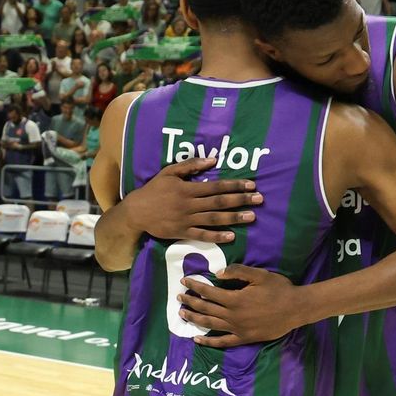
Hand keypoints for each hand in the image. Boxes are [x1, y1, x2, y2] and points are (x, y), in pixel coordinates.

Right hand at [120, 154, 256, 244]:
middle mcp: (189, 204)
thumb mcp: (169, 172)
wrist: (136, 212)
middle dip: (241, 200)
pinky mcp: (182, 233)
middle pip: (219, 202)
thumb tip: (212, 160)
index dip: (235, 185)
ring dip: (234, 218)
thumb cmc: (153, 190)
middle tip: (260, 199)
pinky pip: (202, 235)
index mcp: (188, 189)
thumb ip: (190, 165)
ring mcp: (186, 220)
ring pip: (214, 219)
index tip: (251, 185)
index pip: (216, 186)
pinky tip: (231, 235)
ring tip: (252, 216)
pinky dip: (217, 235)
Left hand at [176, 265, 304, 346]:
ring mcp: (237, 328)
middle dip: (190, 302)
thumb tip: (217, 273)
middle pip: (206, 308)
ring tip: (182, 314)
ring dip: (194, 319)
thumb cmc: (279, 289)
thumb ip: (238, 272)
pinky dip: (208, 341)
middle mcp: (232, 315)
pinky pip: (222, 342)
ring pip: (210, 324)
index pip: (208, 292)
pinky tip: (197, 338)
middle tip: (178, 297)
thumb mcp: (260, 275)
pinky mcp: (244, 338)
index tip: (184, 282)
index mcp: (235, 298)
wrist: (296, 309)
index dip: (194, 286)